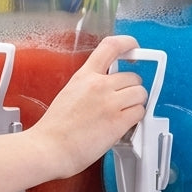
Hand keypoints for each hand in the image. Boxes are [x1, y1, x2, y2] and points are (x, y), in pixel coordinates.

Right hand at [32, 35, 148, 178]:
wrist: (50, 148)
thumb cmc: (55, 128)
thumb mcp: (70, 93)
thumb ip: (90, 86)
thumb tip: (109, 88)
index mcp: (84, 76)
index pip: (110, 46)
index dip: (128, 43)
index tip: (134, 48)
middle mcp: (99, 85)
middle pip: (134, 77)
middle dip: (132, 89)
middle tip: (124, 101)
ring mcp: (110, 102)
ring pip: (141, 94)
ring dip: (136, 104)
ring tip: (124, 114)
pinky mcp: (118, 121)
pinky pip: (140, 112)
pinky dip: (136, 119)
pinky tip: (124, 125)